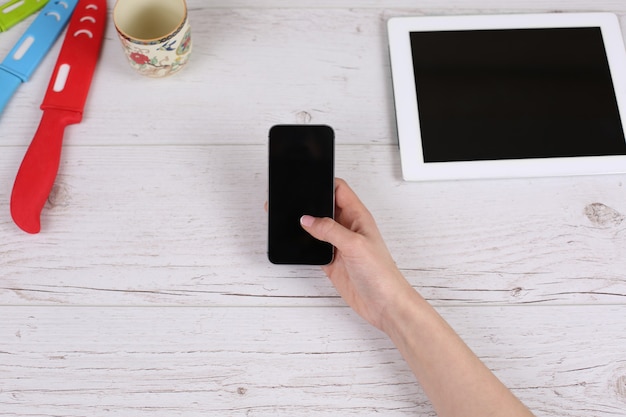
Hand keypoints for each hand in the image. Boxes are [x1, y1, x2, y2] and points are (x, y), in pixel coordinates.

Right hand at [300, 178, 412, 330]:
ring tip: (290, 221)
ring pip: (317, 228)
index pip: (339, 190)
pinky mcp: (332, 262)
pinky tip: (297, 245)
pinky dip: (305, 246)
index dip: (324, 182)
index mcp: (358, 217)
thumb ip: (329, 230)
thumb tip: (307, 219)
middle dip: (310, 203)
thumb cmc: (381, 273)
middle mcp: (348, 228)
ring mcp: (339, 245)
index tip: (307, 180)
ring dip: (305, 226)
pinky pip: (314, 248)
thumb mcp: (355, 244)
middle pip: (325, 207)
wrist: (384, 304)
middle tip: (292, 201)